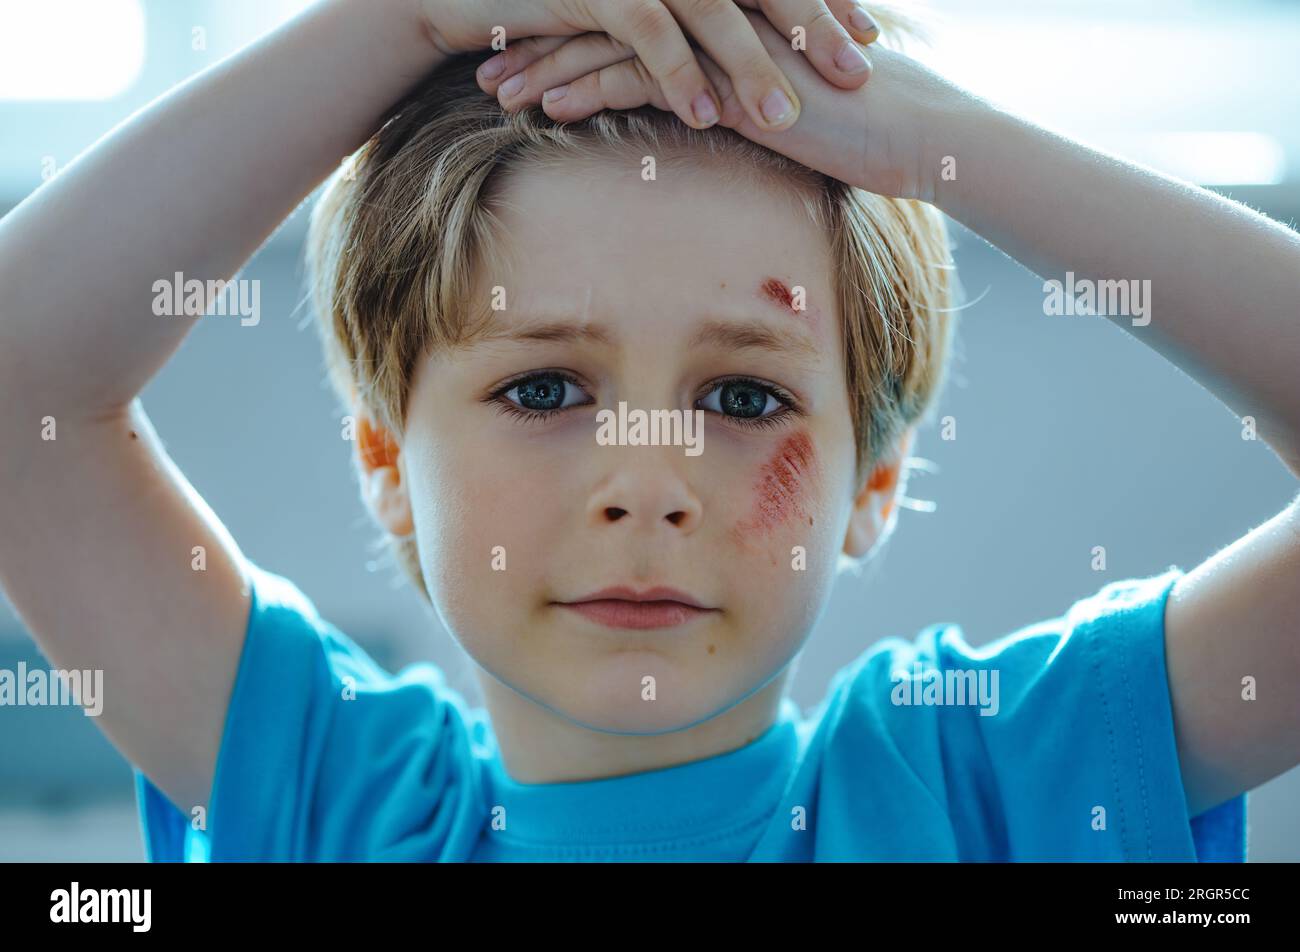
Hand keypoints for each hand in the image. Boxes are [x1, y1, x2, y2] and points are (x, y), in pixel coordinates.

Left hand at [474, 7, 967, 199]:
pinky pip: (642, 78)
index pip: (632, 10)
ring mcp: (720, 37)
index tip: (526, 49)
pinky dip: (589, 93)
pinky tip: (547, 112)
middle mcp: (716, 12)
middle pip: (607, 16)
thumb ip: (737, 89)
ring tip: (496, 91)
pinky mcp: (727, 75)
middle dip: (540, 41)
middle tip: (487, 63)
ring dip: (547, 67)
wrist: (918, 134)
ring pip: (612, 42)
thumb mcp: (786, 98)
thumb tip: (702, 107)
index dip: (573, 27)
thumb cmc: (860, 124)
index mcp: (725, 12)